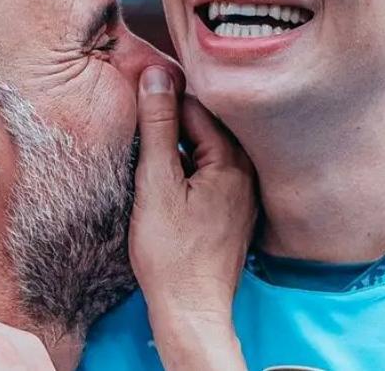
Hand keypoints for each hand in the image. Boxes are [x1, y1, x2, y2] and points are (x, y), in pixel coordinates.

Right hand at [129, 66, 256, 369]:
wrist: (191, 309)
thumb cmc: (171, 253)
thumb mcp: (156, 183)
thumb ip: (158, 127)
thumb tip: (156, 75)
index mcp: (232, 160)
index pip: (196, 106)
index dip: (163, 98)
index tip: (137, 92)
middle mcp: (247, 172)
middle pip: (206, 126)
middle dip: (173, 120)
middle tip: (140, 120)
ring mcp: (245, 193)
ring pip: (209, 149)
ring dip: (181, 144)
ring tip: (150, 149)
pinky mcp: (236, 211)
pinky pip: (214, 172)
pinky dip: (192, 167)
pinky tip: (170, 177)